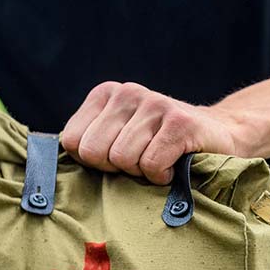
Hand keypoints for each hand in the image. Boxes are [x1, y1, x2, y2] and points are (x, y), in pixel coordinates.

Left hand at [61, 82, 246, 184]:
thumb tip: (49, 170)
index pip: (71, 141)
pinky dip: (162, 176)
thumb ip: (88, 146)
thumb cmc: (159, 147)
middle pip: (94, 153)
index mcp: (105, 94)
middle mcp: (128, 93)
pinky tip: (174, 166)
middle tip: (139, 163)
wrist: (219, 136)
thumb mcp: (118, 138)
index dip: (93, 162)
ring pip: (123, 160)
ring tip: (159, 162)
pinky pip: (151, 165)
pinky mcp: (179, 122)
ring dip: (142, 173)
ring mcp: (155, 104)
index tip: (116, 159)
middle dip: (116, 169)